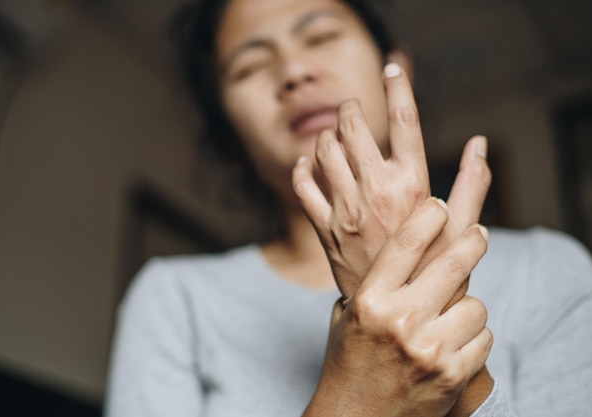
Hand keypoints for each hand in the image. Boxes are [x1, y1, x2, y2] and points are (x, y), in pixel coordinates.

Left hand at [293, 63, 493, 414]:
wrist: (397, 315)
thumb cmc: (434, 270)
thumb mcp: (461, 229)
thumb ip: (472, 184)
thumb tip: (478, 144)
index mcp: (413, 187)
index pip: (405, 123)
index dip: (399, 89)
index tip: (392, 70)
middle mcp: (375, 193)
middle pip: (352, 128)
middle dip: (350, 109)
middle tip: (352, 109)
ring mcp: (345, 211)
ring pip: (324, 152)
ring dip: (326, 134)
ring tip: (333, 134)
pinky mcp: (324, 230)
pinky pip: (303, 187)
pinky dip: (302, 168)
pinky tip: (309, 162)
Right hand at [303, 200, 492, 416]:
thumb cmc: (349, 362)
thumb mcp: (347, 317)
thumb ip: (372, 283)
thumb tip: (402, 246)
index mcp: (370, 300)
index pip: (407, 242)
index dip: (429, 216)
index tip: (440, 207)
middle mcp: (399, 320)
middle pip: (453, 263)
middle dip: (472, 242)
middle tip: (478, 235)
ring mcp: (429, 348)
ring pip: (475, 304)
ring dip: (467, 306)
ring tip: (452, 315)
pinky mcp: (452, 375)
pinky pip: (483, 337)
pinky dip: (474, 337)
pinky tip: (456, 343)